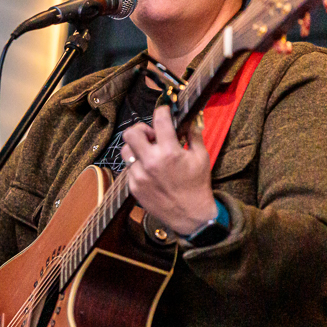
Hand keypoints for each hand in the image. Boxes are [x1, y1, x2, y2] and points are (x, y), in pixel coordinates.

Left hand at [121, 105, 217, 235]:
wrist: (191, 216)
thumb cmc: (198, 185)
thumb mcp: (201, 157)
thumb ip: (194, 135)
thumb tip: (190, 117)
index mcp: (169, 152)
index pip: (159, 119)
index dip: (162, 110)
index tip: (164, 111)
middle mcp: (151, 162)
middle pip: (130, 133)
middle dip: (140, 129)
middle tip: (151, 136)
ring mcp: (139, 176)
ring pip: (125, 150)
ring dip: (135, 147)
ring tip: (148, 152)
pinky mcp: (133, 187)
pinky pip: (128, 168)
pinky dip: (137, 165)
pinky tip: (149, 169)